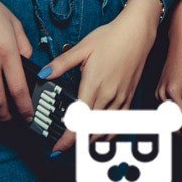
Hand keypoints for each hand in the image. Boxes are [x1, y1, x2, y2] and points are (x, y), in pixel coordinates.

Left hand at [41, 0, 162, 155]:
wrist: (137, 32)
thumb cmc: (111, 37)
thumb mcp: (83, 47)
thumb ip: (62, 63)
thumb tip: (44, 74)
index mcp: (93, 85)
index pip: (79, 120)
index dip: (68, 139)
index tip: (57, 149)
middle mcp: (108, 96)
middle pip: (92, 130)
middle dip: (77, 141)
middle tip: (64, 145)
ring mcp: (121, 98)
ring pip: (106, 129)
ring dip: (92, 139)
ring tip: (80, 141)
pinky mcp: (129, 97)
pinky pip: (119, 123)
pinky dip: (108, 132)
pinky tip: (100, 132)